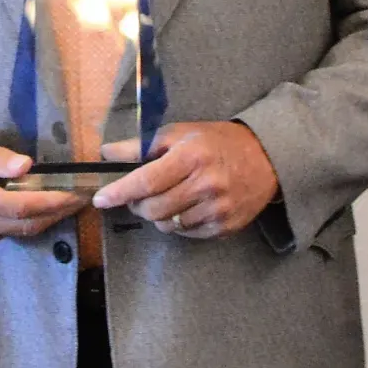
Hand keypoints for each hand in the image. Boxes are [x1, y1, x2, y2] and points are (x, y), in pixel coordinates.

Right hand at [0, 129, 85, 247]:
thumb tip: (25, 166)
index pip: (18, 207)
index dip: (50, 202)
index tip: (75, 194)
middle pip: (25, 225)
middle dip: (58, 212)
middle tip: (84, 197)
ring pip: (20, 233)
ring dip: (49, 219)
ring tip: (72, 202)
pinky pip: (11, 235)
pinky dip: (33, 222)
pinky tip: (48, 208)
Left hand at [91, 121, 278, 237]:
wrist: (266, 158)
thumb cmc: (217, 142)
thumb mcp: (180, 133)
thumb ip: (141, 145)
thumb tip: (106, 152)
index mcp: (191, 157)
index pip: (146, 181)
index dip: (119, 192)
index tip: (100, 199)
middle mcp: (205, 185)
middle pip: (153, 208)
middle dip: (137, 205)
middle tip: (139, 195)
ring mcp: (217, 209)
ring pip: (167, 225)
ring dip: (158, 215)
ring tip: (167, 197)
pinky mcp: (225, 226)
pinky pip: (186, 234)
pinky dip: (178, 224)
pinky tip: (186, 206)